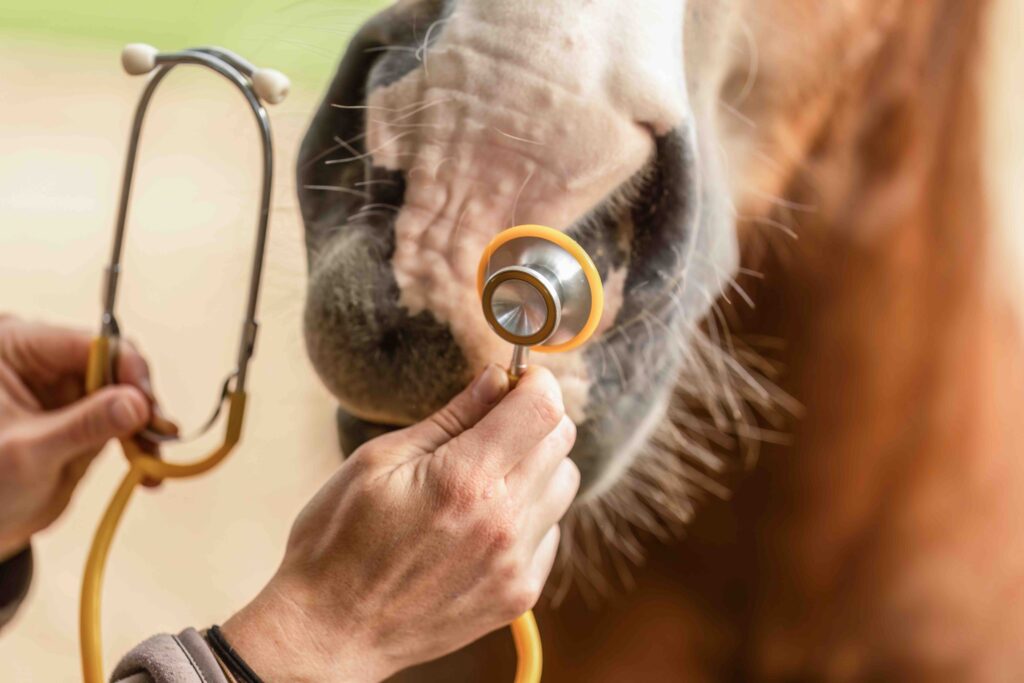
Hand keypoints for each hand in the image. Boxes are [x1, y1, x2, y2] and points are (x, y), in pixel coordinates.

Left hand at [0, 316, 155, 558]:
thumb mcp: (28, 453)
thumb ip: (83, 425)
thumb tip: (138, 404)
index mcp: (18, 351)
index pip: (87, 344)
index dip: (125, 367)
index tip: (145, 401)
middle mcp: (48, 364)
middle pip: (116, 364)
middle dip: (140, 398)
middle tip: (156, 431)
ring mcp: (72, 391)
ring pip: (128, 392)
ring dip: (147, 423)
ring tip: (154, 456)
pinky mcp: (90, 417)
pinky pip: (128, 419)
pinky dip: (142, 441)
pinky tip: (150, 468)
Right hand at [223, 365, 579, 681]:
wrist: (330, 631)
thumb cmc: (339, 542)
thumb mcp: (378, 462)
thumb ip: (450, 418)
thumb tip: (495, 379)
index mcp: (464, 479)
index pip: (543, 410)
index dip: (535, 383)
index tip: (516, 381)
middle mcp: (502, 521)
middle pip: (561, 440)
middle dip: (533, 419)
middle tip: (495, 423)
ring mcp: (515, 563)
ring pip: (564, 484)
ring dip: (536, 466)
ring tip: (486, 476)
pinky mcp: (520, 594)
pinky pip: (551, 531)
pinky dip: (530, 513)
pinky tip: (485, 519)